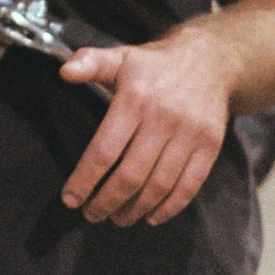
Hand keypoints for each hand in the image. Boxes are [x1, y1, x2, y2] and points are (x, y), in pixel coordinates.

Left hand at [56, 30, 231, 226]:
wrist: (210, 61)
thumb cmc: (153, 66)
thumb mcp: (119, 56)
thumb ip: (88, 62)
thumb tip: (64, 73)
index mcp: (135, 98)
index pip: (104, 150)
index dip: (85, 180)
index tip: (70, 199)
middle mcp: (164, 117)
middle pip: (131, 175)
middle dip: (107, 202)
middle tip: (92, 215)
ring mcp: (190, 133)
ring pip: (159, 185)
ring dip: (135, 209)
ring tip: (117, 218)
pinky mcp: (210, 146)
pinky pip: (189, 186)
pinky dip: (169, 207)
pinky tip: (151, 216)